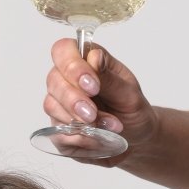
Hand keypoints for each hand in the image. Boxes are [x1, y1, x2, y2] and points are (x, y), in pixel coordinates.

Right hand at [44, 40, 156, 164]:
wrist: (136, 139)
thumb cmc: (132, 110)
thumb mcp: (128, 93)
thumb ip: (109, 78)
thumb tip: (94, 58)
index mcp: (85, 62)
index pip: (63, 50)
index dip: (72, 65)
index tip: (92, 85)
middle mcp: (67, 81)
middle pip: (54, 80)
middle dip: (73, 98)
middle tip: (93, 113)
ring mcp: (60, 107)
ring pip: (51, 106)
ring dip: (77, 119)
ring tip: (105, 127)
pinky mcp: (59, 131)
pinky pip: (57, 132)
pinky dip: (78, 137)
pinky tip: (96, 138)